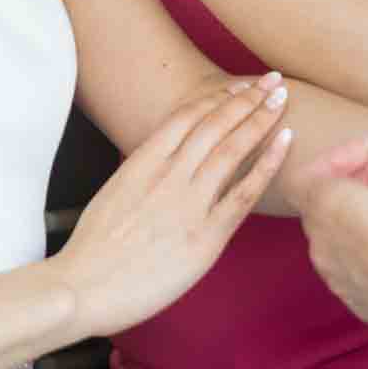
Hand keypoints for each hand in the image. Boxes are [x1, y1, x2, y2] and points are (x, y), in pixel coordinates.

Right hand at [49, 80, 291, 338]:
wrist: (82, 287)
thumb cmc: (93, 249)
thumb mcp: (114, 193)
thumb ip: (142, 174)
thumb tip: (160, 163)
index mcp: (142, 162)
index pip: (187, 116)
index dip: (217, 98)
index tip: (238, 87)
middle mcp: (168, 175)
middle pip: (215, 124)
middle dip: (247, 98)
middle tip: (272, 81)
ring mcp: (188, 204)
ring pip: (232, 149)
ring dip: (260, 119)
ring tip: (282, 98)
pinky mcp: (206, 236)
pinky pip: (244, 193)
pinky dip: (268, 163)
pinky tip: (285, 142)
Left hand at [301, 144, 367, 334]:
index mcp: (328, 205)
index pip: (305, 175)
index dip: (333, 159)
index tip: (365, 152)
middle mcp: (320, 242)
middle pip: (319, 205)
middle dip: (348, 186)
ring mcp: (333, 275)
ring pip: (334, 237)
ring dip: (355, 219)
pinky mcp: (353, 300)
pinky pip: (350, 265)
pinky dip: (365, 250)